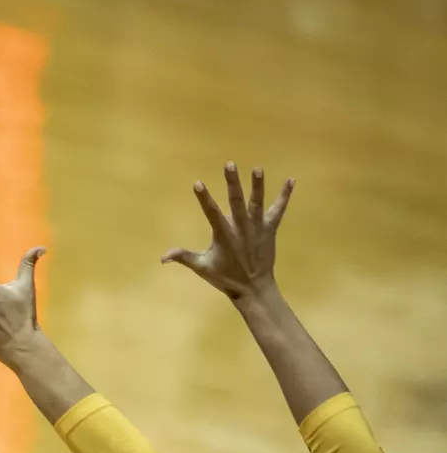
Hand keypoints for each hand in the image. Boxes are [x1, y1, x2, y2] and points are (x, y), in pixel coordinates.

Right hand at [163, 162, 293, 301]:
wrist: (254, 288)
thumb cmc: (226, 277)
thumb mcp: (202, 268)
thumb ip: (183, 257)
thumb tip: (162, 257)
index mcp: (224, 235)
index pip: (211, 213)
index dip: (204, 198)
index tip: (198, 183)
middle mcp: (241, 228)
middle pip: (236, 201)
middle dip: (233, 183)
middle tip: (229, 164)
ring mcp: (258, 228)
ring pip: (257, 203)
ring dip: (258, 186)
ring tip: (257, 169)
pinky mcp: (271, 229)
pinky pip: (279, 210)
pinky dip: (284, 196)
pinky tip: (290, 181)